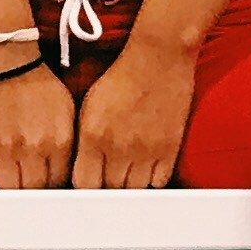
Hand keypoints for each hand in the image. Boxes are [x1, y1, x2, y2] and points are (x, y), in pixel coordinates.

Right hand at [0, 63, 76, 188]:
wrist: (6, 59)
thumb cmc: (37, 82)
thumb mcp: (68, 111)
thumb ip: (70, 144)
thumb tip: (68, 170)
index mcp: (59, 141)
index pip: (62, 183)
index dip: (57, 187)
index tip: (53, 185)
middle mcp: (34, 149)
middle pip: (36, 192)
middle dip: (36, 192)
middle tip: (34, 186)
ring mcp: (6, 149)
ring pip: (10, 191)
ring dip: (13, 190)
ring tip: (16, 182)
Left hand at [70, 35, 194, 188]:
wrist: (158, 57)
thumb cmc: (122, 77)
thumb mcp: (88, 106)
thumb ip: (83, 141)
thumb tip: (81, 168)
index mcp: (94, 136)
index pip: (84, 183)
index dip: (84, 188)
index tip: (87, 185)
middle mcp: (119, 147)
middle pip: (110, 192)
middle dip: (106, 191)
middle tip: (107, 185)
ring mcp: (146, 150)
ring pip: (135, 191)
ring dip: (129, 188)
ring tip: (126, 180)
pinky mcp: (169, 148)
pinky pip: (159, 182)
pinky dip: (151, 182)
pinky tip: (146, 172)